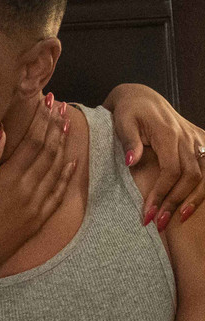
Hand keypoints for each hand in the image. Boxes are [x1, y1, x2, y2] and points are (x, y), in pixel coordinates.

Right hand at [0, 93, 73, 278]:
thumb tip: (2, 131)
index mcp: (9, 180)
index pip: (32, 142)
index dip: (41, 120)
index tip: (47, 102)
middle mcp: (28, 191)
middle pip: (47, 152)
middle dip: (54, 126)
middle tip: (60, 107)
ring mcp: (36, 207)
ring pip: (56, 169)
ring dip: (63, 145)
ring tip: (67, 125)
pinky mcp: (38, 220)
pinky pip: (58, 193)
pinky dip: (67, 175)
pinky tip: (72, 161)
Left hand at [105, 83, 204, 227]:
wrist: (141, 97)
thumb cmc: (129, 111)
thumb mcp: (122, 122)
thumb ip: (129, 141)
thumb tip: (131, 162)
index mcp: (167, 133)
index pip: (171, 170)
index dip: (161, 194)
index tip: (147, 213)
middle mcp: (186, 137)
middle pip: (190, 176)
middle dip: (175, 202)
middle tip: (158, 223)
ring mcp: (195, 140)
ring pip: (204, 174)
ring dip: (193, 199)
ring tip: (177, 219)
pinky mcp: (198, 142)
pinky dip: (203, 188)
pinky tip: (191, 204)